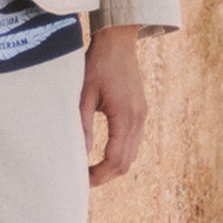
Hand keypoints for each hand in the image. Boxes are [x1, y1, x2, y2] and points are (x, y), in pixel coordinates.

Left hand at [79, 25, 146, 187]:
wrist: (118, 42)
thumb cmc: (98, 64)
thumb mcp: (84, 94)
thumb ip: (83, 125)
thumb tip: (80, 154)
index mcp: (125, 116)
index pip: (115, 159)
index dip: (99, 175)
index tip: (81, 180)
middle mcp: (138, 119)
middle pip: (126, 163)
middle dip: (105, 176)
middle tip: (83, 180)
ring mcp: (142, 116)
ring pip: (131, 155)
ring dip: (113, 166)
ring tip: (90, 170)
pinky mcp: (140, 112)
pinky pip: (133, 142)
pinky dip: (119, 154)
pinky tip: (102, 154)